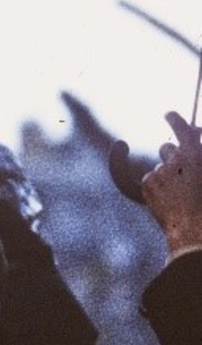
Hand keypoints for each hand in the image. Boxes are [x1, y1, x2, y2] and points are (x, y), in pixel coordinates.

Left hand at [141, 111, 201, 256]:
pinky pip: (151, 179)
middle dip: (173, 155)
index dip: (174, 119)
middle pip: (167, 148)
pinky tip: (169, 199)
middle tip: (182, 171)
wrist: (196, 229)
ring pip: (160, 167)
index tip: (168, 114)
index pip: (181, 127)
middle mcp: (175, 160)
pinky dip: (158, 185)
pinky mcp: (148, 185)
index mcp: (195, 154)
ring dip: (168, 174)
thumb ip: (198, 155)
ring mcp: (160, 172)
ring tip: (180, 193)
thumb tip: (195, 139)